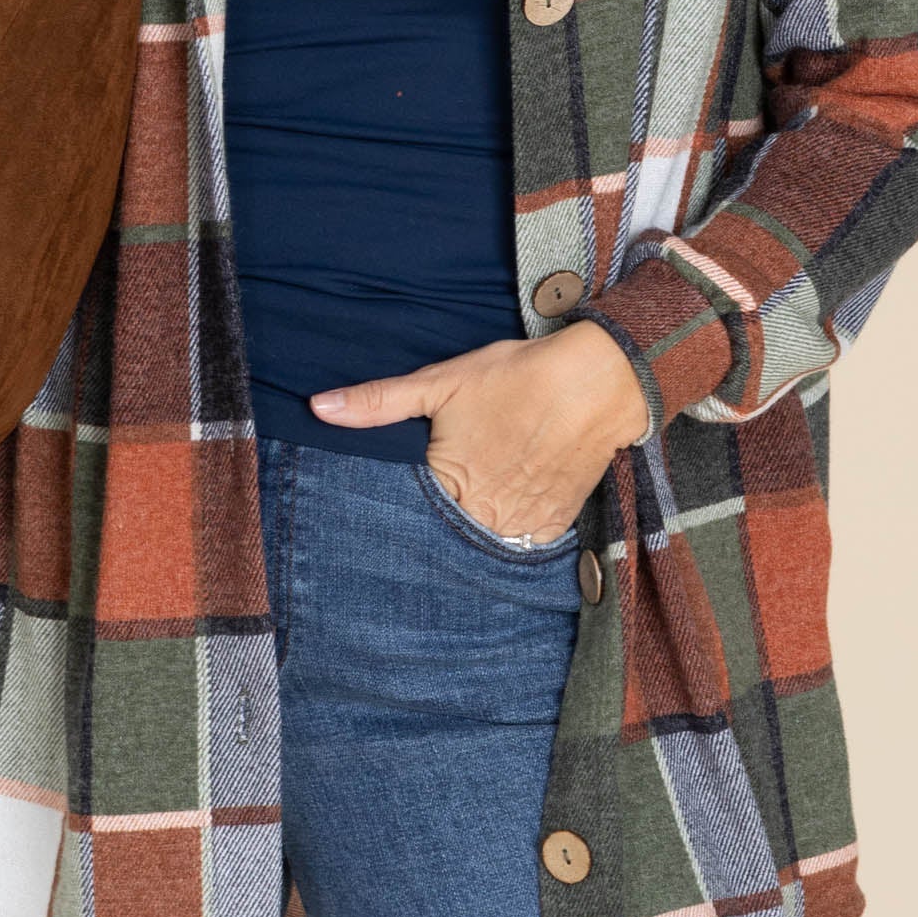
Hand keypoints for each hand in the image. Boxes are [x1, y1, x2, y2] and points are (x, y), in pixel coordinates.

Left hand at [309, 321, 650, 543]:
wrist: (599, 381)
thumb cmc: (516, 376)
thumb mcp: (440, 382)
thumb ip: (378, 401)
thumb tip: (318, 406)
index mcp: (448, 486)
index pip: (408, 513)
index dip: (402, 500)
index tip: (402, 490)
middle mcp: (484, 518)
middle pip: (446, 530)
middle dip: (440, 515)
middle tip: (450, 482)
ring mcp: (522, 527)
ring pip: (482, 538)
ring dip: (474, 523)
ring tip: (477, 491)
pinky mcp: (554, 526)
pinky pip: (522, 540)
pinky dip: (512, 524)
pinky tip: (509, 495)